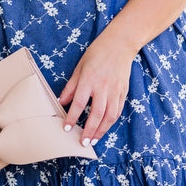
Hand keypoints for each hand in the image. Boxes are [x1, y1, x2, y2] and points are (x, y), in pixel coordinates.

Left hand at [59, 30, 134, 145]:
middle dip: (88, 131)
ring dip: (101, 131)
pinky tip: (104, 128)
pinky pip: (118, 111)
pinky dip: (111, 122)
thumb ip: (71, 86)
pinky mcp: (124, 92)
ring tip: (93, 140)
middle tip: (82, 143)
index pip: (79, 104)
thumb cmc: (97, 53)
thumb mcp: (80, 67)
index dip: (71, 118)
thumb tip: (62, 101)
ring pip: (109, 116)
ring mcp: (115, 90)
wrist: (120, 43)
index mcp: (89, 80)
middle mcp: (103, 87)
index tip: (65, 128)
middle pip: (96, 114)